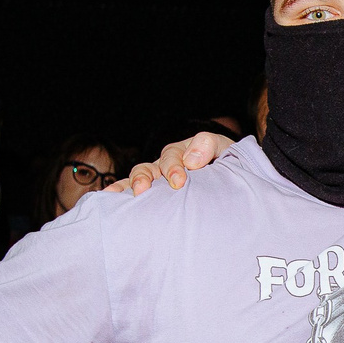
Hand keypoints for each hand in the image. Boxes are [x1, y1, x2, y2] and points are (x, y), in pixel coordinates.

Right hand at [107, 132, 235, 195]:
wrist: (234, 185)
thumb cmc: (228, 165)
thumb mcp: (223, 148)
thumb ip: (208, 145)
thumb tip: (191, 160)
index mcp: (181, 153)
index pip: (172, 156)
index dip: (173, 167)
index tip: (179, 182)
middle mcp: (165, 166)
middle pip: (149, 168)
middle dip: (145, 178)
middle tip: (144, 190)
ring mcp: (159, 182)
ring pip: (138, 179)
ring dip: (130, 186)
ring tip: (128, 196)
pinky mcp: (155, 197)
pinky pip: (133, 192)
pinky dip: (120, 192)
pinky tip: (109, 198)